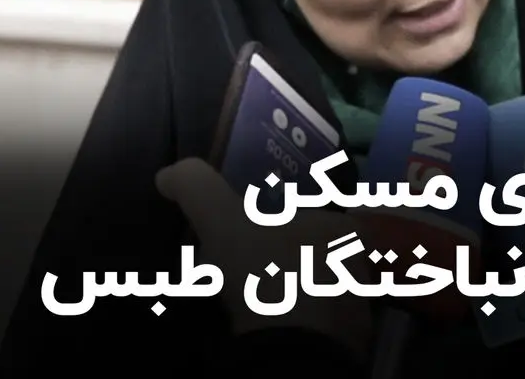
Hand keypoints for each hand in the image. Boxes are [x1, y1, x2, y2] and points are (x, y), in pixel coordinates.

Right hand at [156, 158, 372, 358]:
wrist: (289, 351)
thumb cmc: (268, 272)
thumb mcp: (223, 220)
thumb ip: (197, 187)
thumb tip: (167, 173)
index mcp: (343, 229)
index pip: (321, 214)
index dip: (291, 217)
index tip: (260, 228)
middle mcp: (357, 266)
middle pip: (317, 254)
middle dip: (287, 257)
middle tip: (249, 262)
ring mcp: (354, 309)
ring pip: (317, 291)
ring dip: (289, 292)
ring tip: (249, 296)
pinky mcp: (344, 345)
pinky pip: (313, 326)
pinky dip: (291, 324)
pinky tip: (261, 325)